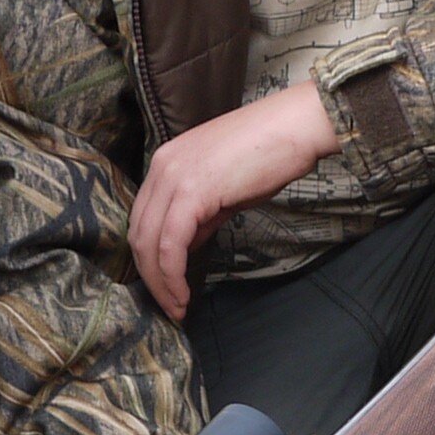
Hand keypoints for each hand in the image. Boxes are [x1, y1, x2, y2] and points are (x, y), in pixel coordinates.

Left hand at [128, 82, 342, 319]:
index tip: (166, 287)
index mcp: (165, 163)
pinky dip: (172, 274)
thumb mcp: (224, 188)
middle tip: (169, 306)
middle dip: (150, 277)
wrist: (295, 127)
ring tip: (177, 307)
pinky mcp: (191, 192)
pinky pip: (170, 243)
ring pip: (149, 243)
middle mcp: (161, 168)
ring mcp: (173, 177)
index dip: (150, 258)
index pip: (143, 219)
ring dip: (160, 283)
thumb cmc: (270, 153)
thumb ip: (200, 215)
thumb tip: (187, 245)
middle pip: (138, 233)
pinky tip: (184, 293)